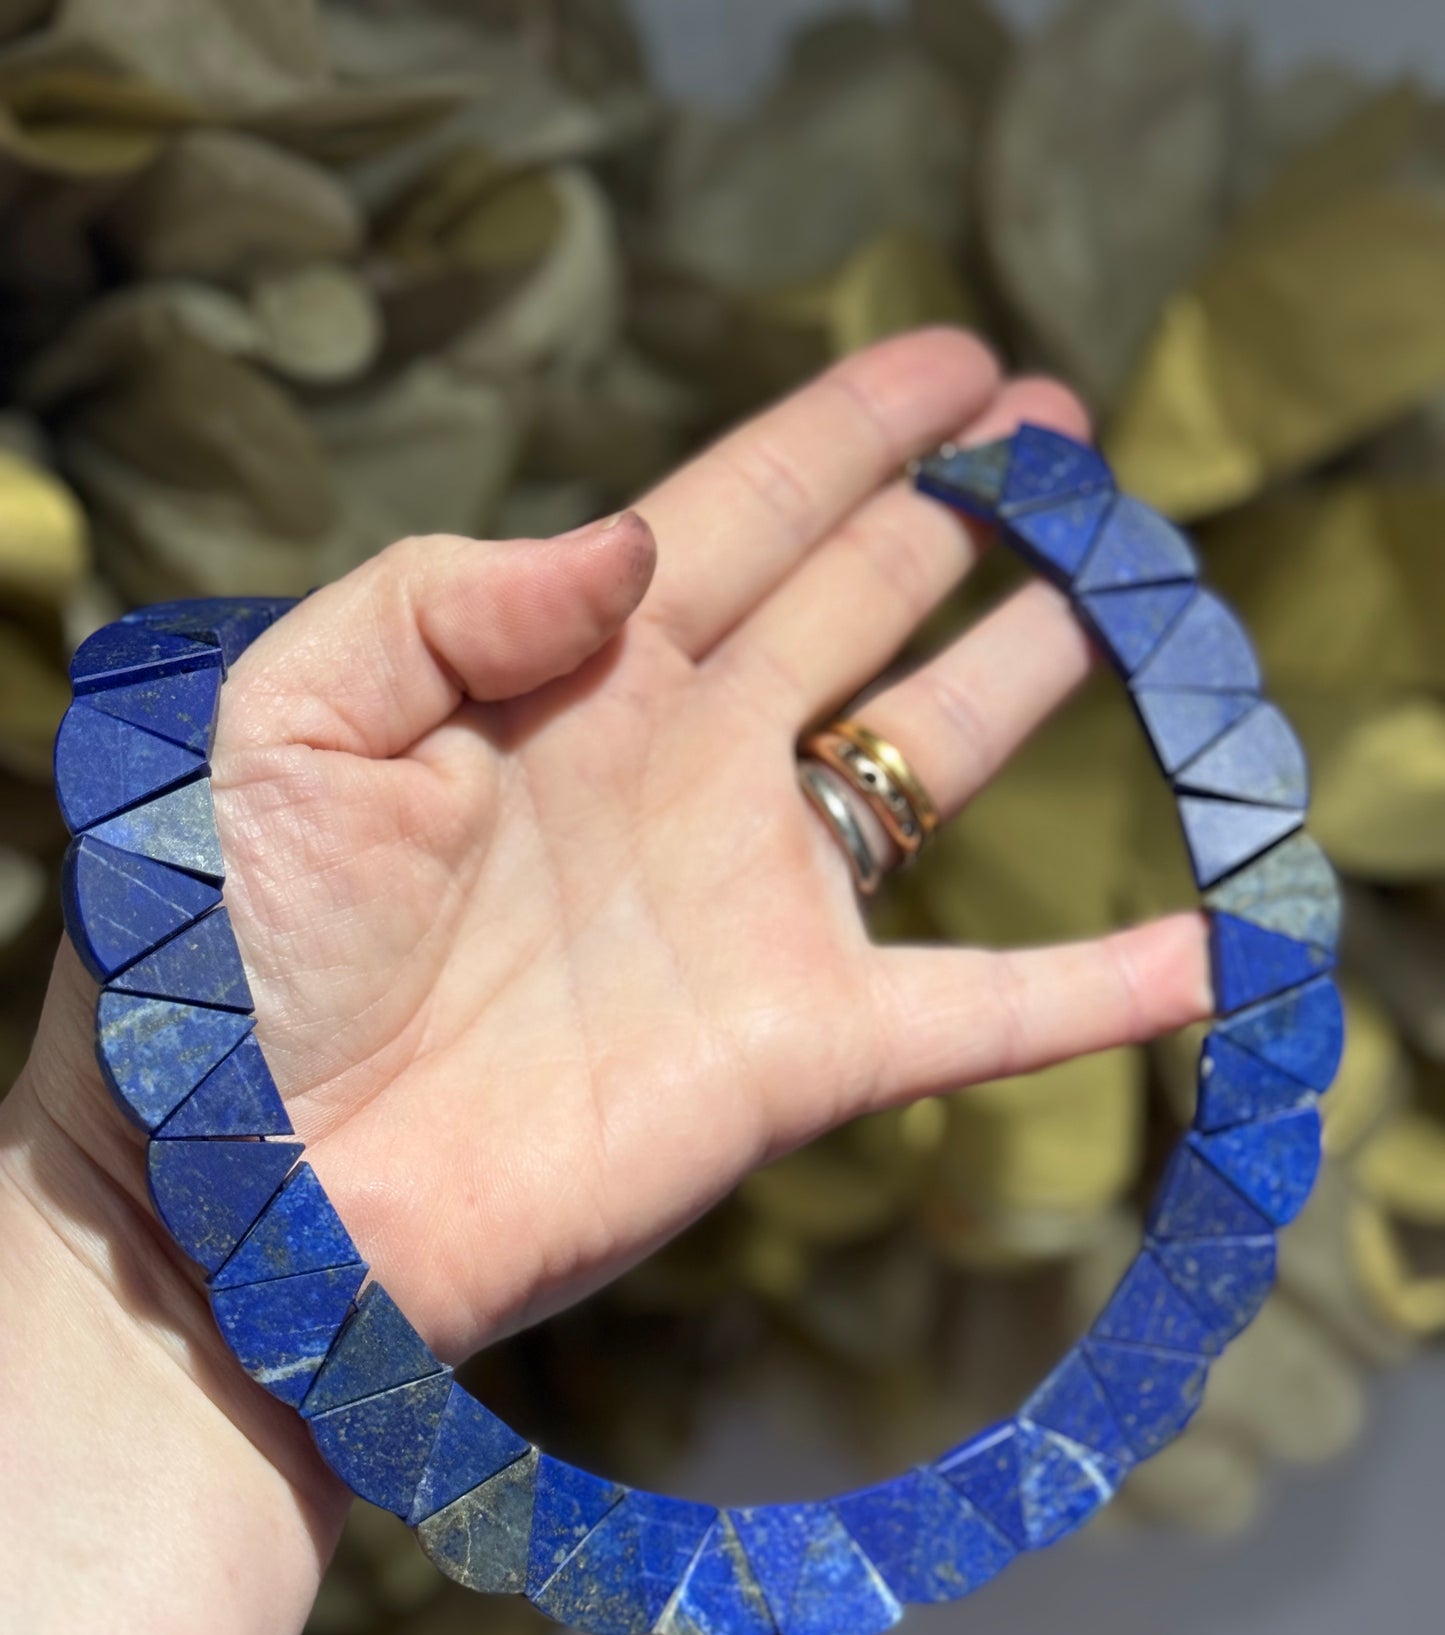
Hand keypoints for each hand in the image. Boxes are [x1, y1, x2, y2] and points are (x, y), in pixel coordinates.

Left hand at [28, 329, 1209, 1370]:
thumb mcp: (287, 720)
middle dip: (956, 514)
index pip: (745, 513)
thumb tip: (637, 548)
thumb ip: (445, 598)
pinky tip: (1206, 950)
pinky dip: (1096, 988)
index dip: (854, 430)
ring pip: (926, 765)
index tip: (963, 364)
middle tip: (1062, 434)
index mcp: (568, 671)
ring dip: (1023, 677)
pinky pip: (980, 1010)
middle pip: (857, 607)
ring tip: (1118, 595)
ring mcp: (750, 905)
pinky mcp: (796, 1051)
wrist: (257, 1189)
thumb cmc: (236, 953)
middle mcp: (682, 768)